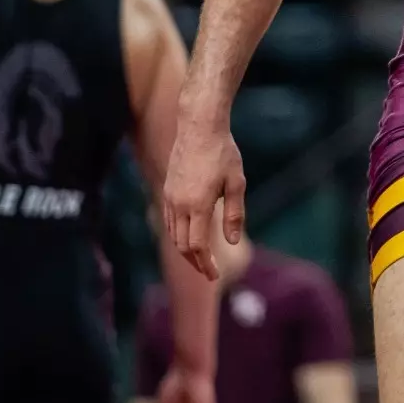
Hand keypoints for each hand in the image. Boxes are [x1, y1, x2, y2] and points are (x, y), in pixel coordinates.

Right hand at [163, 119, 246, 279]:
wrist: (198, 126)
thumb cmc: (223, 153)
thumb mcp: (236, 183)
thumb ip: (234, 214)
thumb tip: (232, 242)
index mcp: (198, 205)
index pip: (197, 246)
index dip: (205, 264)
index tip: (215, 275)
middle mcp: (179, 204)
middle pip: (182, 245)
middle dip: (195, 262)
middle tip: (210, 273)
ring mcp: (170, 197)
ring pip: (173, 234)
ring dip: (186, 250)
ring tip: (202, 259)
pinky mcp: (167, 190)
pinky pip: (169, 221)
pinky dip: (178, 235)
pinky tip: (190, 237)